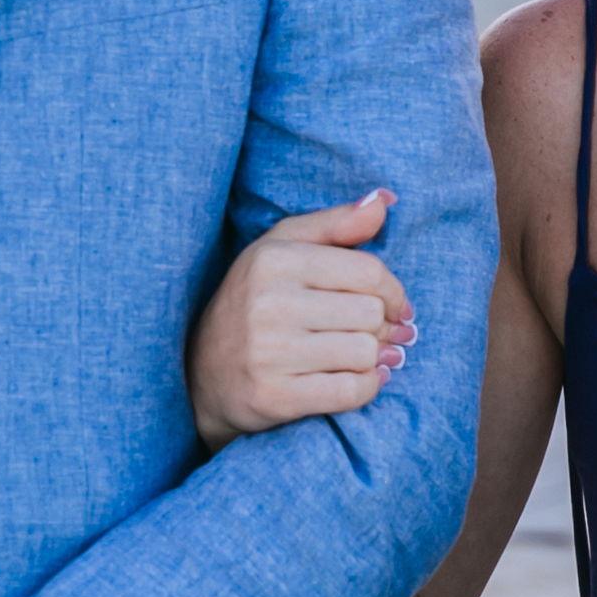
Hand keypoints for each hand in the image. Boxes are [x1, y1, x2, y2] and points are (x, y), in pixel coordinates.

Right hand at [188, 189, 414, 449]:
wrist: (202, 374)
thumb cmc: (254, 301)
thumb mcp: (282, 249)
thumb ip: (336, 223)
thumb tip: (385, 200)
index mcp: (274, 260)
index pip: (368, 271)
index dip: (393, 291)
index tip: (394, 305)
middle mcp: (269, 303)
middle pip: (371, 314)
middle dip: (381, 327)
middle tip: (372, 334)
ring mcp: (269, 353)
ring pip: (365, 353)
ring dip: (373, 359)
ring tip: (359, 356)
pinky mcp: (275, 396)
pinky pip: (351, 392)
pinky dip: (366, 388)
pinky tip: (356, 380)